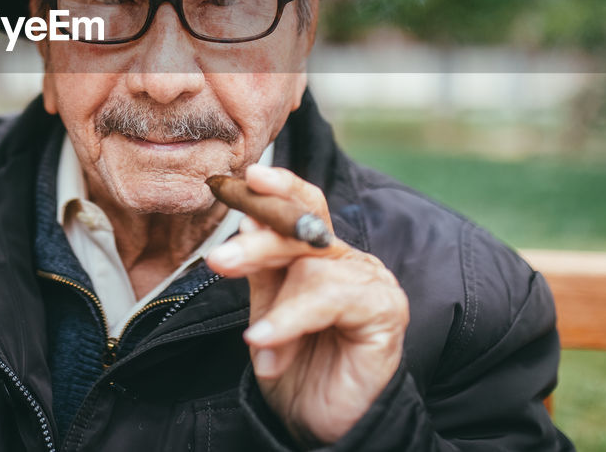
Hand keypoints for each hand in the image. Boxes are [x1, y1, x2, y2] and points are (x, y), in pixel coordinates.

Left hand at [205, 164, 408, 445]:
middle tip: (220, 260)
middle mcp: (346, 259)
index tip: (244, 177)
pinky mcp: (385, 311)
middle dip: (260, 241)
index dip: (278, 187)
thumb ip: (260, 270)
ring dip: (277, 304)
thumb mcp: (266, 312)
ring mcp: (369, 282)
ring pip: (313, 265)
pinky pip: (332, 299)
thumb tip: (244, 221)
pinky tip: (267, 340)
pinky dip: (293, 319)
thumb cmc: (295, 368)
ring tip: (254, 339)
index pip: (300, 205)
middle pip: (304, 226)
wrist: (321, 426)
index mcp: (318, 253)